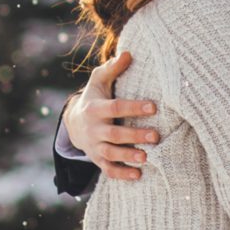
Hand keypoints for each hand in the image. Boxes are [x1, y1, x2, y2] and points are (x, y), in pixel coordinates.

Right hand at [65, 51, 158, 181]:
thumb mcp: (98, 81)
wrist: (74, 123)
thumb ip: (112, 69)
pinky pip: (108, 170)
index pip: (116, 107)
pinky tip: (138, 175)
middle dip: (134, 135)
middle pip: (114, 134)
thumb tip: (128, 53)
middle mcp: (94, 129)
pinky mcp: (98, 160)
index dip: (134, 107)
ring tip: (146, 157)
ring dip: (128, 157)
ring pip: (111, 154)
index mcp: (95, 108)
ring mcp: (95, 146)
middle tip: (156, 136)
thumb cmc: (94, 97)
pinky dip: (121, 174)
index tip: (154, 107)